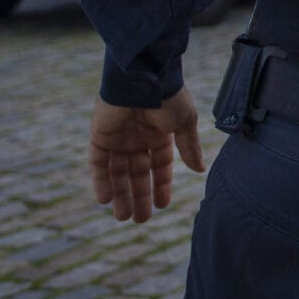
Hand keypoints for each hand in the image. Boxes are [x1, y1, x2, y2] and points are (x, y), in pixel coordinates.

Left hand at [90, 88, 205, 222]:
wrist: (144, 78)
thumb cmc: (168, 97)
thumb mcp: (184, 123)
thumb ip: (189, 147)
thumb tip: (199, 169)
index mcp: (160, 134)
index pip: (160, 165)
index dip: (161, 185)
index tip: (162, 205)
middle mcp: (138, 138)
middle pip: (137, 173)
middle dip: (139, 196)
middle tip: (139, 220)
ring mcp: (118, 138)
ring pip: (117, 173)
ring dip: (120, 194)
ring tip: (123, 217)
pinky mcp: (99, 137)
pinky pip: (98, 164)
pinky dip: (101, 181)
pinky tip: (106, 199)